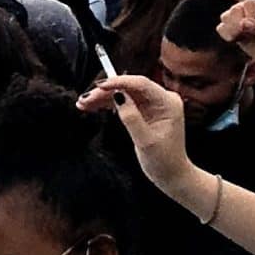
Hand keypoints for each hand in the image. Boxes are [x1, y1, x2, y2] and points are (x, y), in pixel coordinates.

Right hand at [80, 72, 199, 202]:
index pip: (141, 84)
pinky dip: (107, 103)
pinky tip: (92, 106)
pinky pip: (123, 101)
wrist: (171, 173)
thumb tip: (117, 95)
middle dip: (105, 92)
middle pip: (129, 87)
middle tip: (84, 100)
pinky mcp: (144, 109)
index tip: (98, 86)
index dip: (118, 82)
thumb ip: (131, 117)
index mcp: (168, 103)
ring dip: (103, 97)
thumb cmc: (163, 160)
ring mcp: (153, 104)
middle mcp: (162, 99)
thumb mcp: (145, 140)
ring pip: (123, 92)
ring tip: (83, 104)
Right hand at [219, 0, 254, 68]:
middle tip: (248, 36)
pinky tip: (237, 40)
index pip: (249, 4)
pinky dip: (226, 35)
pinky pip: (221, 27)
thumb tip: (242, 23)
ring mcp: (241, 16)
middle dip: (239, 25)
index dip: (250, 17)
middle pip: (235, 10)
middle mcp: (251, 7)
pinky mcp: (233, 26)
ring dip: (232, 30)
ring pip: (225, 17)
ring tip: (243, 38)